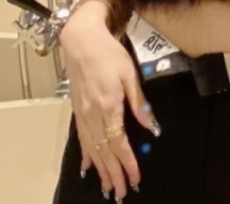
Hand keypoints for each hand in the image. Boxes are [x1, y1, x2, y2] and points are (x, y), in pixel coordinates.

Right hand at [61, 8, 158, 199]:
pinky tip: (88, 167)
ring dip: (101, 170)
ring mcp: (83, 114)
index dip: (127, 162)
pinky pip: (81, 138)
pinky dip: (86, 155)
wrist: (82, 42)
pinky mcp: (77, 110)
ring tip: (107, 187)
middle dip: (114, 173)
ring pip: (92, 149)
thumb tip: (152, 126)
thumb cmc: (110, 54)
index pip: (119, 142)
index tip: (135, 178)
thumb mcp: (130, 74)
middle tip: (121, 193)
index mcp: (109, 106)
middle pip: (104, 151)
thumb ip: (139, 103)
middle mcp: (93, 115)